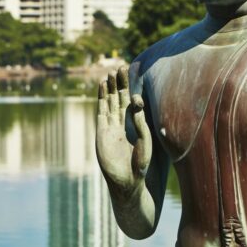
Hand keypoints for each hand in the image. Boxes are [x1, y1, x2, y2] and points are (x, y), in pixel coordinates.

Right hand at [95, 66, 150, 193]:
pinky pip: (101, 110)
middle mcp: (122, 123)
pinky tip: (102, 85)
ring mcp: (111, 126)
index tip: (134, 81)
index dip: (132, 91)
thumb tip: (136, 102)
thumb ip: (141, 121)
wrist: (127, 180)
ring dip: (110, 87)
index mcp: (135, 124)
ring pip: (110, 102)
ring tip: (110, 72)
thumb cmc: (140, 163)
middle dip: (120, 83)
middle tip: (121, 67)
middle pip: (120, 98)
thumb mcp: (144, 140)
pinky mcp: (101, 130)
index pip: (132, 102)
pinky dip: (101, 97)